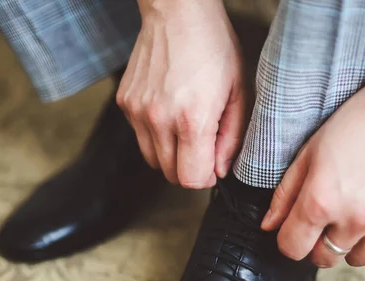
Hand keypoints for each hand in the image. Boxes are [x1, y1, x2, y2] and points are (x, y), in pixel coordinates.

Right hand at [116, 0, 246, 187]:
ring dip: (172, 155)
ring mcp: (137, 111)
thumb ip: (231, 138)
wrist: (177, 11)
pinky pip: (141, 137)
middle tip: (203, 146)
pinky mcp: (125, 103)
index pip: (190, 179)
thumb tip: (219, 171)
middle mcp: (159, 119)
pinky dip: (156, 135)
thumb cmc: (214, 47)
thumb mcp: (239, 92)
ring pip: (153, 160)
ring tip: (186, 128)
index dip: (205, 178)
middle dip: (190, 168)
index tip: (213, 166)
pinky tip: (170, 111)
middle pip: (170, 175)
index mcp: (192, 119)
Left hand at [261, 41, 364, 267]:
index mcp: (321, 202)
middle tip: (329, 216)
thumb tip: (269, 226)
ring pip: (359, 259)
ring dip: (353, 241)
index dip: (290, 239)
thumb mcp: (310, 152)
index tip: (297, 228)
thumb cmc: (355, 124)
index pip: (292, 249)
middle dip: (320, 244)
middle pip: (325, 259)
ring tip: (358, 209)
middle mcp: (355, 220)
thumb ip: (286, 194)